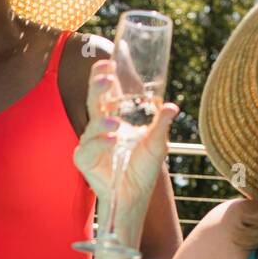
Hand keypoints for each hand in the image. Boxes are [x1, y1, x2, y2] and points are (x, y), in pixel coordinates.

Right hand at [73, 59, 178, 214]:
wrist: (134, 195)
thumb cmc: (142, 169)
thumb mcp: (157, 144)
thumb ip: (161, 125)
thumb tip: (172, 106)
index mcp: (113, 117)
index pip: (105, 91)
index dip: (103, 75)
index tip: (109, 63)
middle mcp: (99, 128)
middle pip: (93, 101)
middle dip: (96, 87)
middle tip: (105, 78)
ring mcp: (90, 144)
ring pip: (90, 126)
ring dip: (101, 122)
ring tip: (115, 124)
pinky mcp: (84, 160)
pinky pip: (87, 148)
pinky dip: (99, 143)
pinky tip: (112, 141)